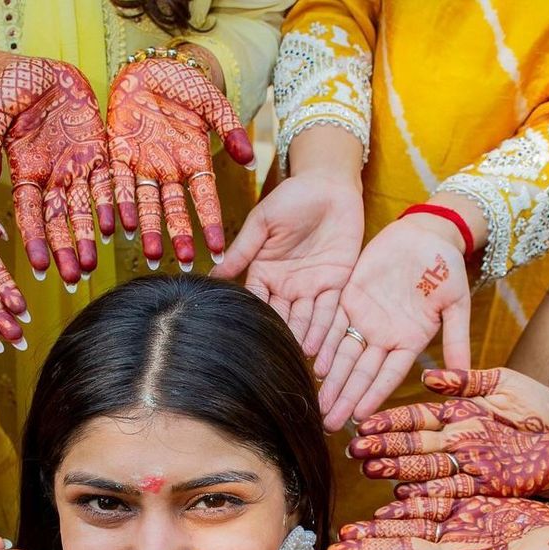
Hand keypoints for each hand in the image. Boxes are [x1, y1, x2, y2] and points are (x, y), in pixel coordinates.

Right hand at [0, 57, 112, 287]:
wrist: (44, 68)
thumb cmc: (14, 85)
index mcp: (25, 171)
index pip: (29, 214)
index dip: (34, 241)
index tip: (39, 268)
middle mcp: (52, 178)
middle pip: (58, 222)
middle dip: (64, 251)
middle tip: (71, 280)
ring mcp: (77, 168)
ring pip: (84, 211)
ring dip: (88, 239)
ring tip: (92, 267)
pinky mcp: (99, 154)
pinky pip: (109, 185)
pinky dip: (115, 206)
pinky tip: (122, 229)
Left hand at [107, 57, 252, 267]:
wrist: (149, 68)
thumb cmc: (184, 85)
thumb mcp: (212, 102)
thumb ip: (230, 129)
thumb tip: (250, 160)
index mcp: (194, 162)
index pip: (205, 199)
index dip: (211, 224)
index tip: (219, 250)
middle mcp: (169, 171)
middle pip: (176, 210)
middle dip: (180, 237)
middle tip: (187, 265)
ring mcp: (143, 165)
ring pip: (147, 205)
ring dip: (150, 231)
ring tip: (153, 258)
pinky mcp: (119, 155)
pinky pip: (118, 183)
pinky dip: (119, 205)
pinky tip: (120, 227)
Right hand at [213, 171, 363, 354]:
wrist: (330, 184)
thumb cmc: (292, 197)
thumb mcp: (262, 222)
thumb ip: (242, 250)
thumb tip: (213, 274)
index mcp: (264, 273)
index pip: (255, 301)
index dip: (251, 319)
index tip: (243, 342)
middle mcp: (286, 287)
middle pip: (281, 318)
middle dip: (278, 339)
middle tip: (271, 365)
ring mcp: (311, 288)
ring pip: (305, 320)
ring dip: (302, 341)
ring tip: (297, 362)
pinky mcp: (336, 285)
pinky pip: (330, 312)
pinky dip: (324, 331)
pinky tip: (318, 349)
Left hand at [316, 218, 471, 429]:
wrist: (427, 232)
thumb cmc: (447, 266)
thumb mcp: (456, 302)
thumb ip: (457, 338)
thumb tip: (465, 373)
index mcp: (409, 341)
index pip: (388, 375)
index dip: (373, 396)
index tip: (359, 418)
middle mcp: (384, 337)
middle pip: (361, 373)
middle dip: (345, 398)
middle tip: (329, 424)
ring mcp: (365, 320)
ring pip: (343, 355)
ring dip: (331, 381)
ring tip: (317, 405)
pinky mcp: (349, 299)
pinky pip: (331, 325)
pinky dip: (322, 345)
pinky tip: (311, 365)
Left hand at [329, 495, 548, 549]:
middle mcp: (451, 549)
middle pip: (400, 547)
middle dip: (366, 549)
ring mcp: (456, 530)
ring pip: (408, 527)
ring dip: (376, 529)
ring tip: (344, 532)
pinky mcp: (464, 510)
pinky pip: (428, 504)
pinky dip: (404, 504)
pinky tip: (379, 504)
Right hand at [348, 366, 548, 498]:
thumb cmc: (541, 410)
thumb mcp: (506, 384)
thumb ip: (468, 381)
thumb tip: (429, 377)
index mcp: (458, 414)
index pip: (417, 417)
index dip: (391, 421)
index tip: (364, 423)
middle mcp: (455, 443)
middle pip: (413, 446)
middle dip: (383, 448)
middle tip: (354, 451)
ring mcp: (465, 467)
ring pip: (423, 471)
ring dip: (395, 473)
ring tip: (369, 472)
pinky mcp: (480, 489)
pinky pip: (446, 493)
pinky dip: (422, 497)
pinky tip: (400, 498)